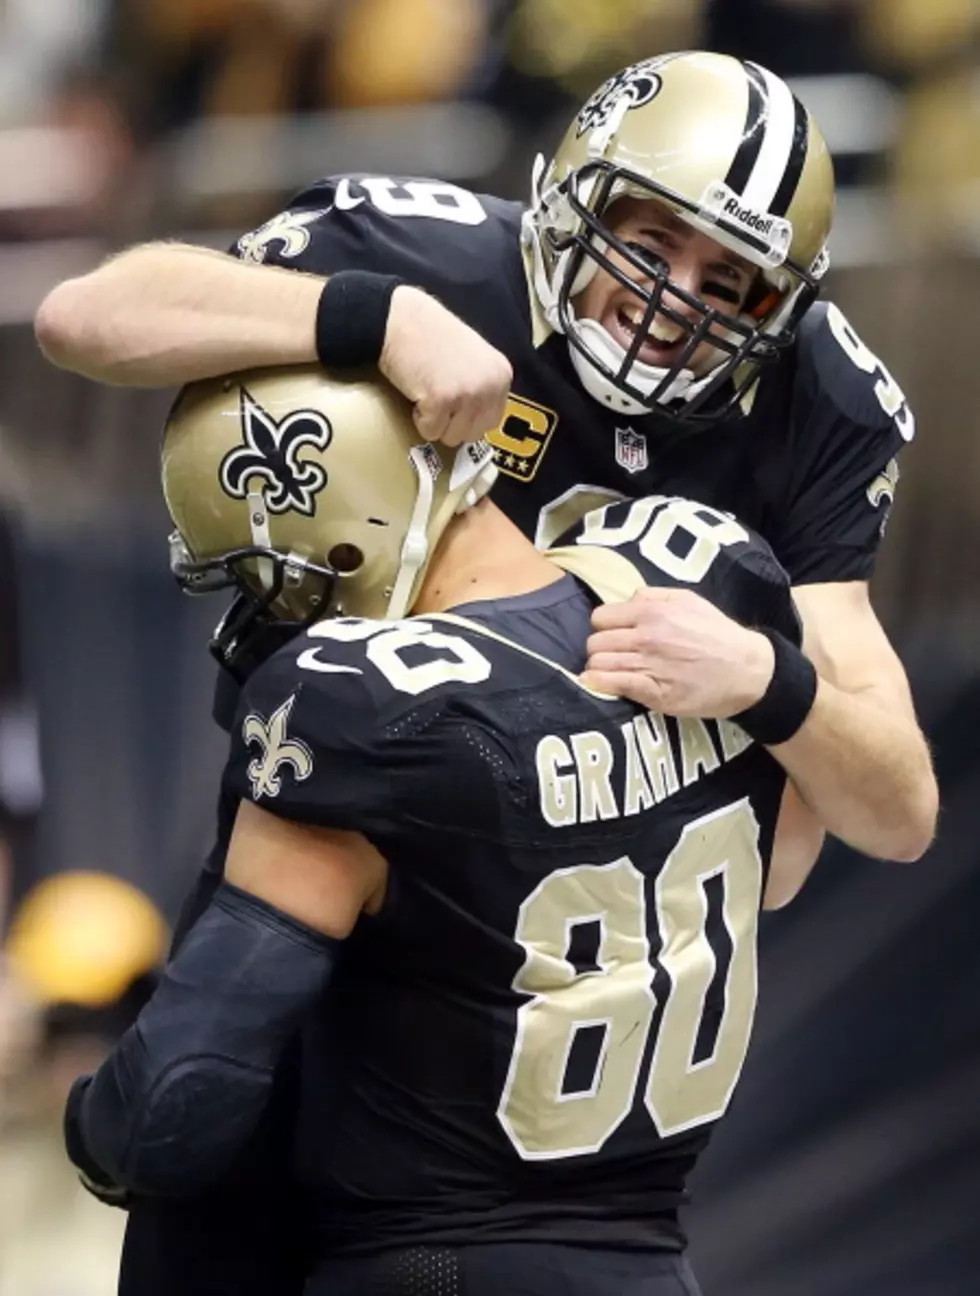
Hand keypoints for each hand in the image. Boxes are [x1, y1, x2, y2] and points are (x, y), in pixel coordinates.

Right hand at [381, 286, 511, 445]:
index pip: (491, 421)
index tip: (452, 398)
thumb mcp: (474, 358)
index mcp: (501, 375)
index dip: (467, 416)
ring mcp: (468, 393)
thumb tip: (478, 422)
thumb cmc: (431, 336)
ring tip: (427, 390)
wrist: (401, 320)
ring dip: (435, 421)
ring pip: (452, 436)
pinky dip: (419, 417)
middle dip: (451, 422)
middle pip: (473, 434)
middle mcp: (490, 385)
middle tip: (437, 394)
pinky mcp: (442, 399)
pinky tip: (417, 390)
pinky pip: (430, 431)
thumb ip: (483, 387)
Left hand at [581, 587, 774, 716]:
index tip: (613, 635)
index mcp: (652, 611)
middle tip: (612, 655)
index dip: (604, 627)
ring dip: (599, 668)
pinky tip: (597, 684)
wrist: (748, 670)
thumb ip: (653, 595)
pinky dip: (600, 684)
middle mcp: (647, 636)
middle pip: (595, 642)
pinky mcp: (654, 691)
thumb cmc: (718, 634)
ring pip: (599, 664)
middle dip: (600, 649)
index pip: (601, 617)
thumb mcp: (689, 600)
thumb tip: (627, 600)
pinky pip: (613, 685)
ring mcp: (649, 664)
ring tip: (610, 671)